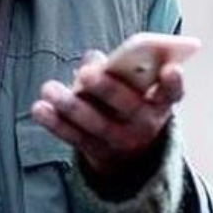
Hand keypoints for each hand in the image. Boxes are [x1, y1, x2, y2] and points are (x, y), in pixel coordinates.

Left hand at [30, 49, 184, 177]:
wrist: (128, 153)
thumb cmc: (127, 102)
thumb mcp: (131, 88)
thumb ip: (115, 70)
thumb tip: (92, 60)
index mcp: (159, 103)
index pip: (172, 92)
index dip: (173, 82)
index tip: (170, 68)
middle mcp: (144, 124)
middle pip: (128, 106)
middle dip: (107, 89)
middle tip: (87, 74)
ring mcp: (121, 141)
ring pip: (95, 124)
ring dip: (70, 105)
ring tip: (49, 88)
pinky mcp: (96, 152)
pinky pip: (74, 137)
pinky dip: (55, 123)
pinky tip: (39, 109)